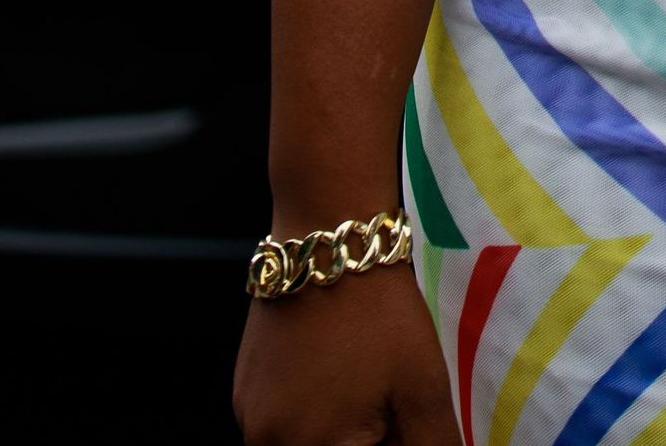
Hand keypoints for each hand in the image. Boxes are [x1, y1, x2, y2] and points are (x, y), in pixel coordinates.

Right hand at [233, 266, 460, 445]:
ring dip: (336, 428)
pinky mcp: (242, 391)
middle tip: (383, 391)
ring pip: (303, 442)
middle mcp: (267, 444)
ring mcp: (248, 418)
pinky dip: (309, 410)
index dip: (388, 439)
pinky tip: (335, 367)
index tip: (396, 413)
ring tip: (362, 377)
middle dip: (362, 436)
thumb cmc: (379, 315)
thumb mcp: (424, 389)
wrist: (328, 240)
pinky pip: (280, 422)